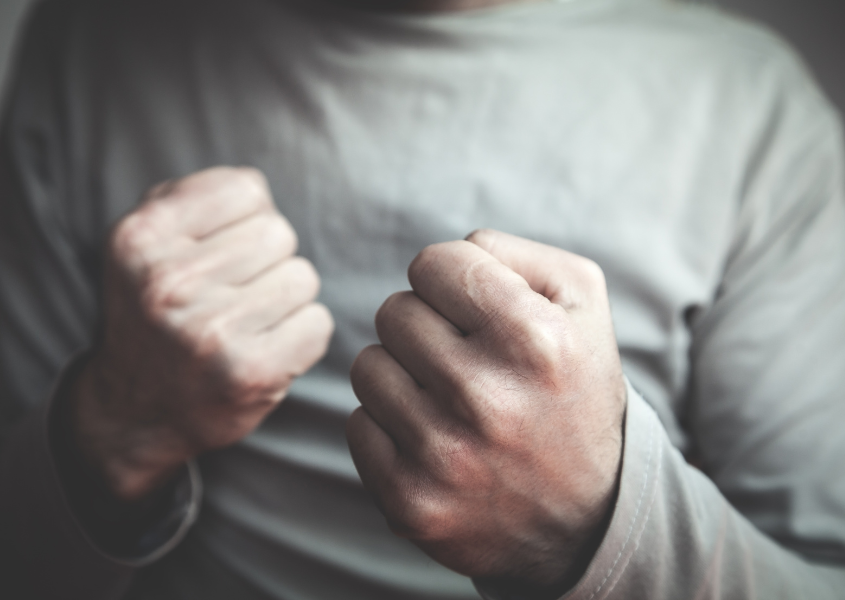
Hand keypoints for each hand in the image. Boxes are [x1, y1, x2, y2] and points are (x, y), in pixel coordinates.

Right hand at [71, 167, 333, 501]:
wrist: (138, 411)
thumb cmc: (156, 315)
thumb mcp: (144, 248)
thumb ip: (190, 199)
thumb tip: (256, 188)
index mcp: (141, 238)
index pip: (247, 189)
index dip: (249, 216)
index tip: (226, 248)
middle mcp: (169, 283)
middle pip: (279, 233)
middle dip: (269, 260)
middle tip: (236, 293)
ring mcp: (210, 331)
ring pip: (303, 276)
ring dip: (287, 298)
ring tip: (248, 322)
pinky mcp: (250, 372)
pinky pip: (317, 322)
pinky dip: (302, 335)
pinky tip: (266, 348)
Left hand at [347, 229, 625, 592]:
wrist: (587, 515)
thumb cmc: (574, 390)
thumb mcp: (581, 303)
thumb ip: (512, 253)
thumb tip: (441, 258)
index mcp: (533, 339)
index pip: (432, 264)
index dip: (450, 279)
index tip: (470, 307)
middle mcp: (485, 397)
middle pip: (394, 312)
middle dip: (425, 325)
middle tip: (463, 357)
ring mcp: (443, 455)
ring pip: (368, 365)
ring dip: (403, 374)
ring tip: (449, 399)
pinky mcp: (409, 501)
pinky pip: (358, 424)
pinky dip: (390, 425)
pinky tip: (435, 439)